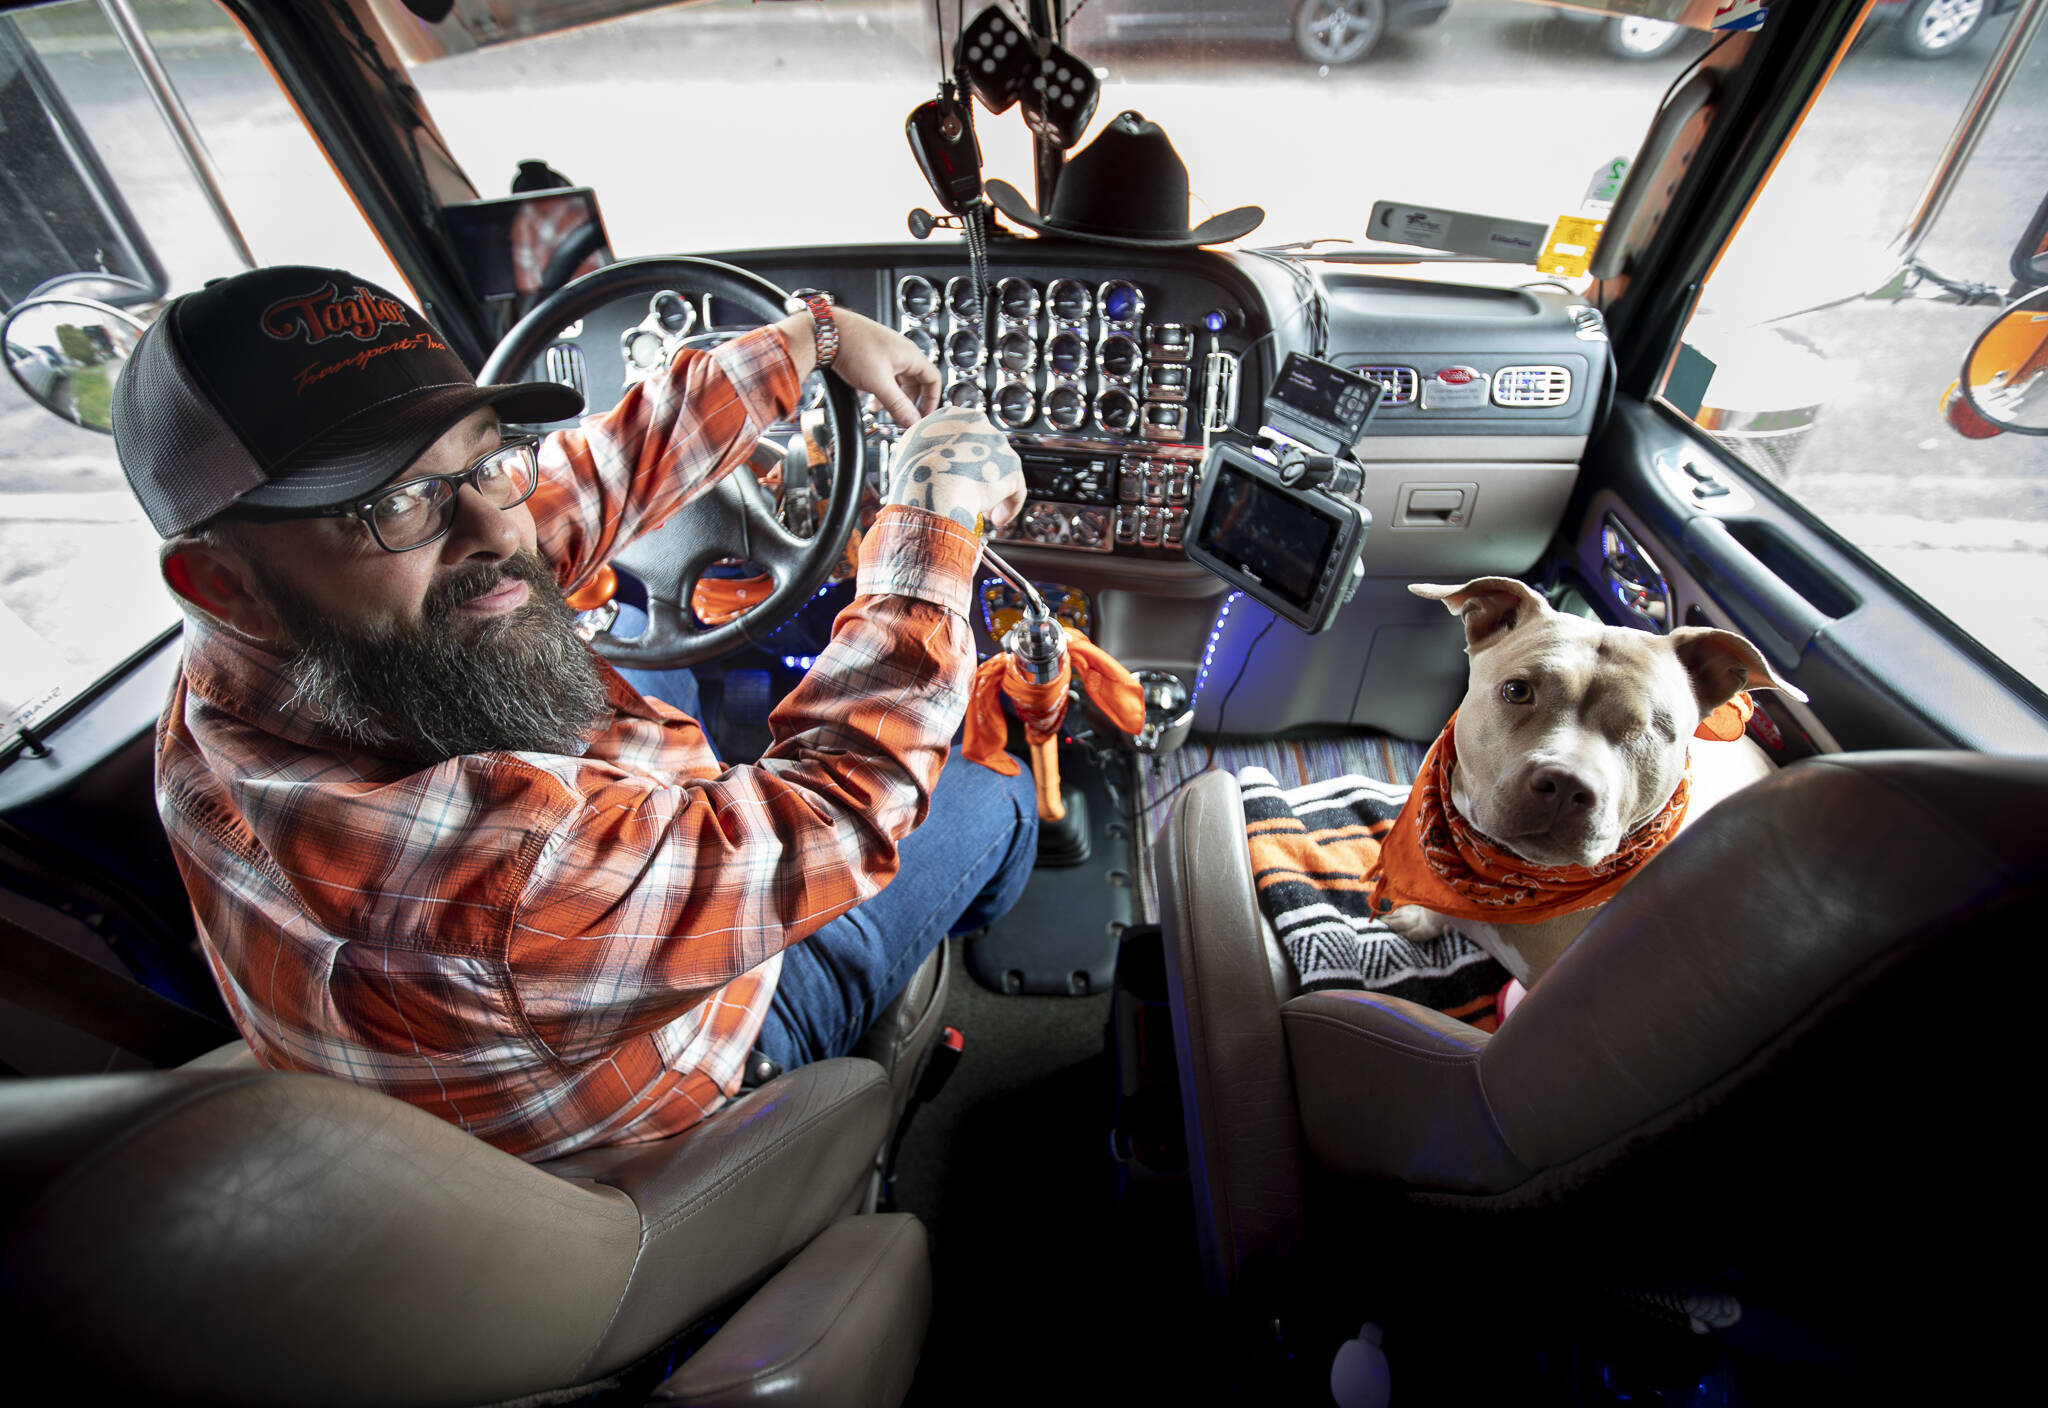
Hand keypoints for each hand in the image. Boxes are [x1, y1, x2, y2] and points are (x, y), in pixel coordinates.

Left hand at [776, 305, 938, 428]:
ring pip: (898, 380)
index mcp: (910, 355)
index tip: (923, 415)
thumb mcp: (879, 383)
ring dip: (892, 397)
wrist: (827, 332)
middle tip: (901, 417)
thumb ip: (897, 405)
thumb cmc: (853, 346)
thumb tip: (912, 421)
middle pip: (915, 382)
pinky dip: (881, 389)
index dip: (931, 400)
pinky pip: (885, 375)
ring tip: (880, 410)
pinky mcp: (873, 353)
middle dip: (908, 402)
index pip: (934, 379)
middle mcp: (901, 352)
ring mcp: (887, 351)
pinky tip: (869, 398)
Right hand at [886, 406, 1026, 533]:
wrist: (931, 488)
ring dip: (993, 491)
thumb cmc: (914, 474)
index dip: (961, 458)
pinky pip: (1015, 489)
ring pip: (1000, 470)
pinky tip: (997, 518)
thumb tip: (923, 462)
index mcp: (951, 416)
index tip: (957, 472)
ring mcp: (997, 444)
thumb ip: (920, 451)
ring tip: (983, 511)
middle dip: (978, 475)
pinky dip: (1008, 506)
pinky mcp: (1011, 468)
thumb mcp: (907, 453)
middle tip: (970, 493)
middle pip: (984, 451)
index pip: (963, 434)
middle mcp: (978, 424)